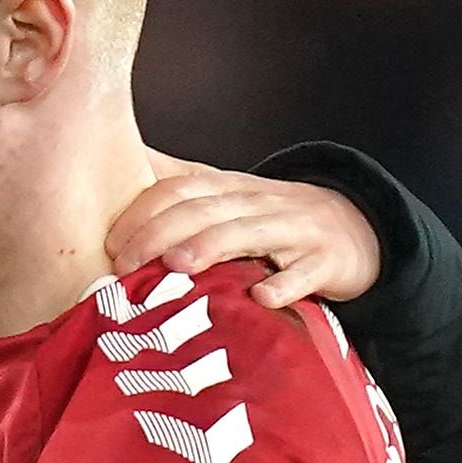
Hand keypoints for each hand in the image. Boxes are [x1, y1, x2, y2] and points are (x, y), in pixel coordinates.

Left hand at [108, 164, 384, 307]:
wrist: (353, 229)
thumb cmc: (272, 220)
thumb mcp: (226, 198)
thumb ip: (175, 185)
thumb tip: (116, 165)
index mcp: (228, 191)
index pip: (179, 189)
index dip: (142, 212)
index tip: (108, 244)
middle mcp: (257, 204)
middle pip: (204, 210)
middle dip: (160, 233)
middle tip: (124, 265)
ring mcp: (293, 231)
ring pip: (248, 233)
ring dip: (210, 247)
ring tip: (177, 266)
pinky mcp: (325, 261)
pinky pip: (305, 272)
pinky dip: (284, 284)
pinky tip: (261, 297)